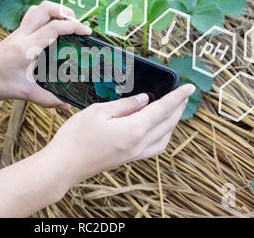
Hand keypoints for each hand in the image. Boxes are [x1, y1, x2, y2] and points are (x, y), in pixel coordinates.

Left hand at [0, 1, 90, 107]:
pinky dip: (47, 17)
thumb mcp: (23, 93)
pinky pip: (34, 17)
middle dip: (64, 11)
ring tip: (67, 23)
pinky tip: (53, 31)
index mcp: (26, 48)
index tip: (87, 32)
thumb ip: (47, 99)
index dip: (73, 27)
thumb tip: (66, 105)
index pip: (53, 28)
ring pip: (38, 9)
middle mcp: (22, 35)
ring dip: (55, 11)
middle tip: (77, 24)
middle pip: (45, 8)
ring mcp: (18, 32)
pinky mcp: (16, 34)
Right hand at [41, 83, 195, 192]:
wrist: (64, 166)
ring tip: (173, 109)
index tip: (190, 87)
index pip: (163, 109)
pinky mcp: (128, 159)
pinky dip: (163, 135)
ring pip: (165, 137)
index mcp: (134, 129)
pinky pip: (155, 147)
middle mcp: (139, 144)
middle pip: (168, 124)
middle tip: (184, 95)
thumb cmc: (76, 137)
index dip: (177, 96)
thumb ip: (125, 105)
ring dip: (173, 122)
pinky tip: (157, 129)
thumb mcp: (98, 112)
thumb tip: (144, 100)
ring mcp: (134, 154)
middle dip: (179, 108)